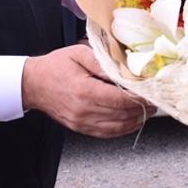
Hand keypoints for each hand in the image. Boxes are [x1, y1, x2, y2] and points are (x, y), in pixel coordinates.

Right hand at [22, 44, 150, 137]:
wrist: (33, 84)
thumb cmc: (55, 66)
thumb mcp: (79, 54)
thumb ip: (102, 62)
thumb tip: (123, 71)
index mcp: (85, 91)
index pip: (120, 100)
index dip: (139, 99)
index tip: (151, 95)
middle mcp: (84, 110)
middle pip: (121, 115)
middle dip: (141, 110)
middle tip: (154, 103)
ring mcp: (81, 122)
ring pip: (116, 128)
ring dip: (134, 121)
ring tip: (146, 112)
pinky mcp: (79, 128)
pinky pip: (105, 133)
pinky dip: (121, 129)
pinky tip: (131, 122)